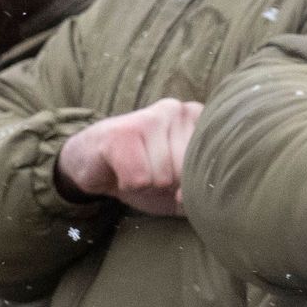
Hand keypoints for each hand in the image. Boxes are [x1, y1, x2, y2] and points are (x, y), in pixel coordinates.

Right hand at [58, 100, 202, 217]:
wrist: (93, 164)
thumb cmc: (144, 174)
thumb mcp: (181, 186)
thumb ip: (201, 193)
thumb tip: (193, 197)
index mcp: (201, 120)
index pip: (212, 168)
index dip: (190, 186)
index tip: (173, 176)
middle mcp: (180, 109)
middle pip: (186, 174)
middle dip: (167, 184)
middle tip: (149, 171)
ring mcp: (152, 116)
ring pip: (163, 178)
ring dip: (146, 184)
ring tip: (136, 169)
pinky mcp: (124, 131)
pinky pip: (138, 179)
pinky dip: (128, 184)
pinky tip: (121, 170)